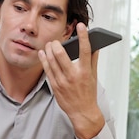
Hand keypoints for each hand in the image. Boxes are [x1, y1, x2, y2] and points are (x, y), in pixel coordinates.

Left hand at [38, 22, 104, 138]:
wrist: (82, 112)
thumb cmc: (89, 93)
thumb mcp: (94, 76)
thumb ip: (93, 60)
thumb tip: (95, 45)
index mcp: (85, 72)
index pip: (85, 50)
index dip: (84, 36)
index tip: (82, 26)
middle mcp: (73, 76)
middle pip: (62, 54)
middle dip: (57, 44)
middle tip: (56, 40)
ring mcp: (62, 81)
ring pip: (52, 61)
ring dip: (49, 50)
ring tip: (49, 44)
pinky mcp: (55, 86)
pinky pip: (47, 70)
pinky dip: (44, 60)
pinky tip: (43, 53)